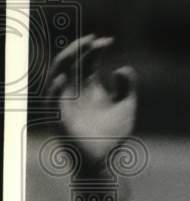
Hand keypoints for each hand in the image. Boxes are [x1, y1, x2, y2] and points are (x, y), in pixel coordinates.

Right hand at [45, 35, 136, 165]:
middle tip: (93, 40)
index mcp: (89, 86)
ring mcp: (64, 103)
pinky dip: (55, 88)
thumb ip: (127, 86)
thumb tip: (123, 67)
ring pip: (57, 76)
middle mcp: (74, 91)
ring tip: (80, 50)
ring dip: (66, 62)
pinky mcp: (58, 118)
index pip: (86, 60)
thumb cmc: (113, 134)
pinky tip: (64, 77)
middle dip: (79, 49)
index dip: (94, 49)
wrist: (105, 161)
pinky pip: (51, 101)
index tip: (108, 41)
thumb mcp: (126, 105)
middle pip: (70, 63)